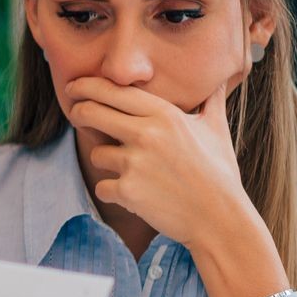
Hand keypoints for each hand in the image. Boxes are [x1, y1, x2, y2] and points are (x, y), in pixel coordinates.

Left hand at [67, 76, 288, 296]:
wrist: (220, 218)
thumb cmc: (219, 173)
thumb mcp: (217, 130)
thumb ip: (211, 101)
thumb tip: (219, 79)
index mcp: (165, 115)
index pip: (113, 91)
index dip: (87, 86)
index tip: (75, 87)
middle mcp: (146, 134)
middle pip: (90, 113)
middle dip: (78, 112)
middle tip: (76, 114)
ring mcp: (135, 163)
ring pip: (95, 154)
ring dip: (106, 162)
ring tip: (130, 170)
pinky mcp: (127, 191)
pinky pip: (102, 186)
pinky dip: (112, 192)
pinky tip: (132, 195)